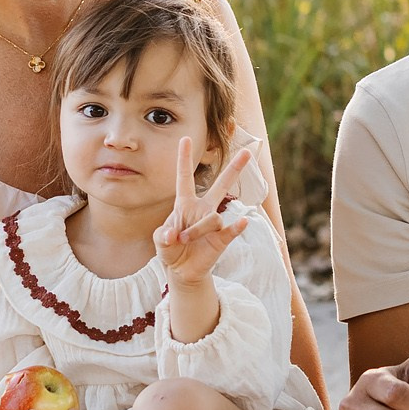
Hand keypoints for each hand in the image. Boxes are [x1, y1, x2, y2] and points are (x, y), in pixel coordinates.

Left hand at [154, 140, 255, 291]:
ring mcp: (213, 224)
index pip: (185, 177)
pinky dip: (237, 227)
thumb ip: (163, 235)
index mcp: (185, 204)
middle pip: (221, 185)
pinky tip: (243, 222)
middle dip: (234, 169)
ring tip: (184, 240)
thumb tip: (175, 234)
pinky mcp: (222, 239)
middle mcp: (202, 209)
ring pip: (213, 217)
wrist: (181, 270)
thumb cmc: (170, 249)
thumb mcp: (160, 240)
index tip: (185, 138)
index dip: (184, 159)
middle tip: (248, 152)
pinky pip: (231, 230)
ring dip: (197, 229)